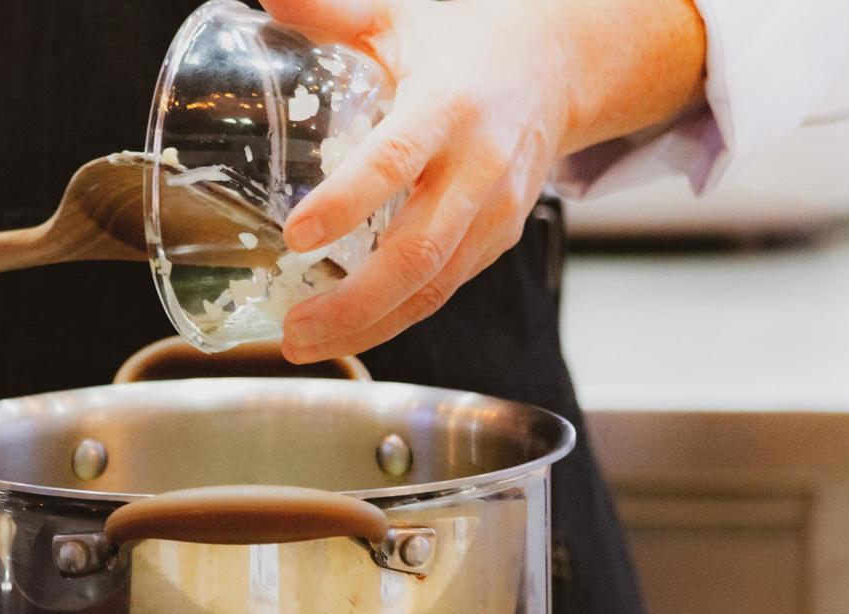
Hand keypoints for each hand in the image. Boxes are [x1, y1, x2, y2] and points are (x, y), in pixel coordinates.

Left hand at [261, 0, 704, 362]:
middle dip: (354, 303)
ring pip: (434, 288)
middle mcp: (480, 168)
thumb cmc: (464, 43)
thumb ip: (331, 12)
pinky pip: (444, 290)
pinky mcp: (497, 240)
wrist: (555, 68)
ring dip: (369, 326)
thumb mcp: (400, 15)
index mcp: (449, 107)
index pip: (396, 161)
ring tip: (304, 345)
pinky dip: (394, 318)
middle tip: (293, 329)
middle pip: (419, 253)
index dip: (348, 203)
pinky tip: (347, 331)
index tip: (297, 235)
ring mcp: (494, 212)